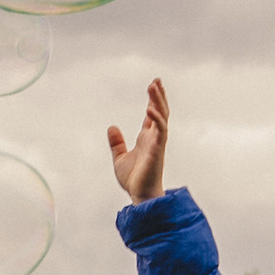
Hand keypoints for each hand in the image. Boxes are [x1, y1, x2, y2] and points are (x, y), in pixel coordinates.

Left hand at [107, 76, 169, 206]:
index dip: (153, 100)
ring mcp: (157, 143)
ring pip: (162, 117)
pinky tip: (150, 108)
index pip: (152, 115)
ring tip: (154, 86)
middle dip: (159, 96)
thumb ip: (116, 143)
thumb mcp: (120, 157)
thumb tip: (112, 127)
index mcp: (147, 138)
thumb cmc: (133, 179)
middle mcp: (154, 138)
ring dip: (159, 101)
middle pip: (159, 112)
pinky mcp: (157, 150)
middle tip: (157, 79)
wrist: (140, 195)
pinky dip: (157, 119)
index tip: (153, 85)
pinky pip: (160, 131)